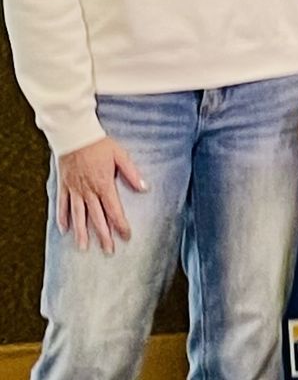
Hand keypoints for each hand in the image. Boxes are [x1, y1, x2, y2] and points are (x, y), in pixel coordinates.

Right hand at [55, 137, 145, 253]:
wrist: (74, 135)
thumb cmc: (99, 145)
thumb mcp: (120, 156)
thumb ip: (132, 173)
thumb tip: (145, 188)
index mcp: (103, 185)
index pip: (113, 210)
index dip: (120, 225)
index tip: (126, 236)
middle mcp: (88, 191)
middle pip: (96, 217)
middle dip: (103, 235)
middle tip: (108, 250)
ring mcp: (74, 190)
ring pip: (78, 216)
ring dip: (81, 232)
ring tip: (83, 247)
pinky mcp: (64, 186)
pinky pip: (62, 205)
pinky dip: (62, 218)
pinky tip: (64, 230)